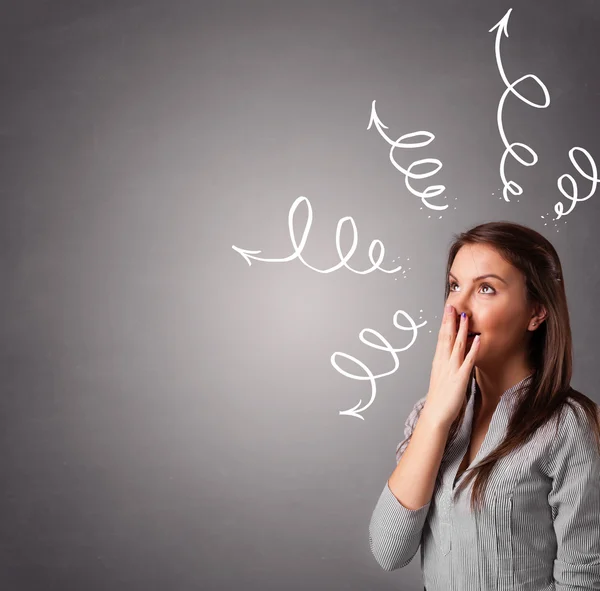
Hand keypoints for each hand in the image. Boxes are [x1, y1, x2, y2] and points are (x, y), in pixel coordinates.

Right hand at [421, 304, 479, 429]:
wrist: (435, 414)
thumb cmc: (439, 398)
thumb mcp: (440, 377)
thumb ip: (445, 365)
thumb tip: (450, 355)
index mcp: (438, 361)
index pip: (441, 338)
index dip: (444, 323)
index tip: (447, 311)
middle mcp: (443, 362)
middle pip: (446, 337)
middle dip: (449, 321)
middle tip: (451, 306)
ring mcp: (451, 369)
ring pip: (457, 345)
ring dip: (461, 330)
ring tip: (465, 316)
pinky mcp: (460, 378)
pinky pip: (468, 361)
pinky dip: (473, 349)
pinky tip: (478, 340)